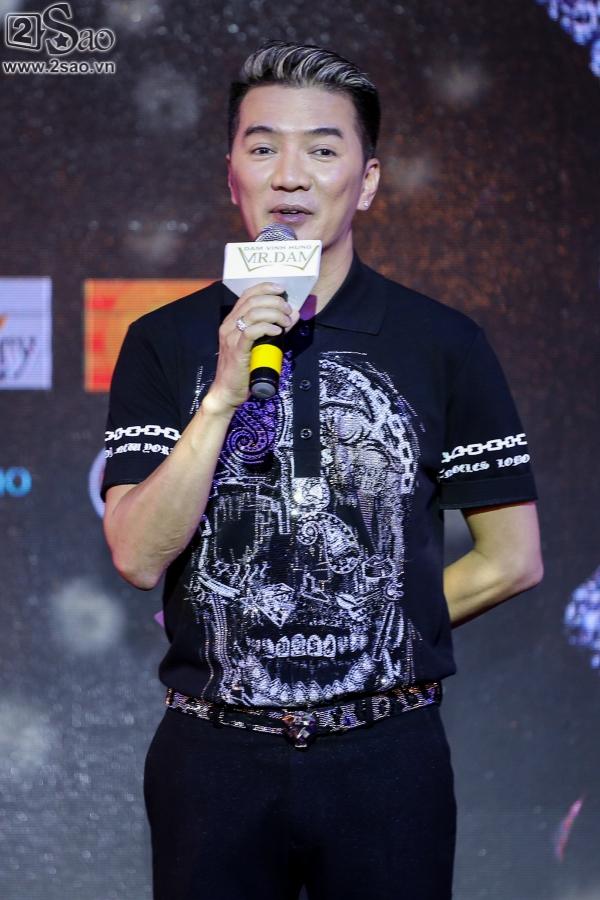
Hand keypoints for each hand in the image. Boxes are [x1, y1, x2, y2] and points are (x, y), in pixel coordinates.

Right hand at [204, 282, 299, 413]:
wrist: (228, 391)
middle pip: (252, 301)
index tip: (281, 289)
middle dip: (274, 302)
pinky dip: (267, 327)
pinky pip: (251, 332)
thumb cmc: (244, 369)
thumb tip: (293, 314)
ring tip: (286, 321)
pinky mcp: (236, 350)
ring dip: (274, 314)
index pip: (247, 295)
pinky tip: (277, 331)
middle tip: (288, 310)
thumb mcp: (260, 344)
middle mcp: (229, 326)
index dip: (265, 288)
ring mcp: (231, 337)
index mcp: (232, 321)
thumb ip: (275, 328)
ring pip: (253, 314)